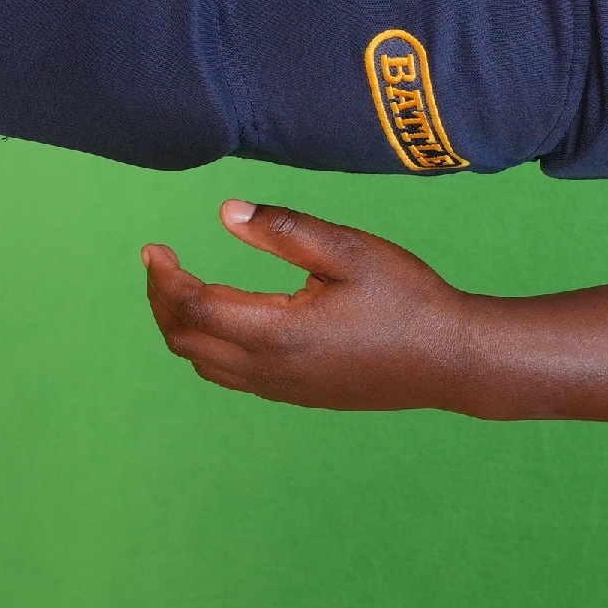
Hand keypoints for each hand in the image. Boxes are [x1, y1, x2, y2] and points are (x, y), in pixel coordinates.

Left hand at [142, 200, 486, 412]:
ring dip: (183, 326)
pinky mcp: (298, 395)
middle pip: (185, 340)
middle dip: (163, 301)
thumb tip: (226, 212)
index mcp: (276, 332)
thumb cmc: (408, 299)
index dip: (164, 277)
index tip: (155, 247)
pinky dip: (210, 347)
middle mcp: (270, 369)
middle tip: (162, 263)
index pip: (193, 307)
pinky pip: (231, 376)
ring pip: (204, 364)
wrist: (452, 360)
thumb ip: (285, 230)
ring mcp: (282, 388)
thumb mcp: (350, 250)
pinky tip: (228, 320)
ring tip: (185, 289)